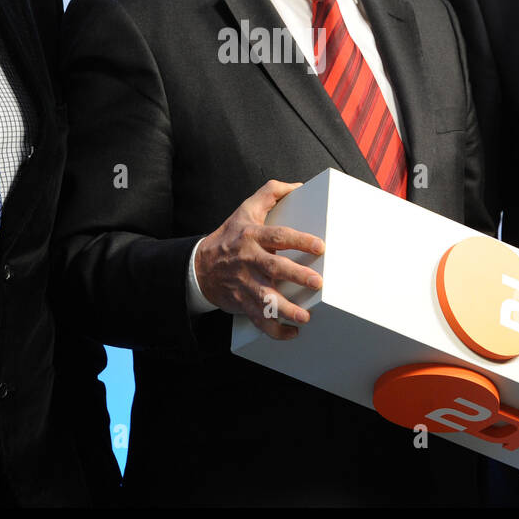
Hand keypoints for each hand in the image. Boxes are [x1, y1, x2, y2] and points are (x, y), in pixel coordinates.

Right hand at [194, 180, 324, 340]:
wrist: (199, 266)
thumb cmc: (229, 236)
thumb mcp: (246, 209)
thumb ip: (270, 193)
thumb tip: (297, 186)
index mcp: (252, 236)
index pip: (279, 236)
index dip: (299, 240)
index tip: (319, 246)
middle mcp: (249, 260)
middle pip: (275, 268)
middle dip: (296, 276)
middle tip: (317, 283)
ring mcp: (245, 283)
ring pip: (265, 298)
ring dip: (285, 310)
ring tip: (305, 317)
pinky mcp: (242, 302)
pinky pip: (258, 318)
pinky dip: (274, 329)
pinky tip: (291, 332)